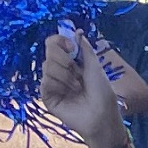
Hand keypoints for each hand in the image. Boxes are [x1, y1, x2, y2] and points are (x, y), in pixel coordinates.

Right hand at [37, 31, 127, 147]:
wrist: (102, 115)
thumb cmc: (102, 92)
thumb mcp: (95, 66)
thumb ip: (83, 48)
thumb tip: (76, 32)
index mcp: (70, 61)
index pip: (54, 43)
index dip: (60, 41)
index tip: (71, 47)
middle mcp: (59, 70)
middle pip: (48, 51)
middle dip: (64, 59)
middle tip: (77, 72)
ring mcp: (52, 83)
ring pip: (47, 66)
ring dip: (65, 75)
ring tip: (76, 87)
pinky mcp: (47, 97)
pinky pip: (45, 82)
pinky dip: (58, 85)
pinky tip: (68, 93)